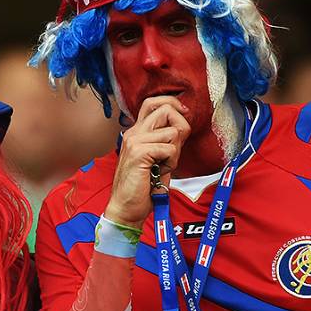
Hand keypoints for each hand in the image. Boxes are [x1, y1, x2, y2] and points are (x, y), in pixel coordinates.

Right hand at [104, 96, 189, 227]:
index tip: (184, 116)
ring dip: (176, 151)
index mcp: (136, 132)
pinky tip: (160, 171)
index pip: (152, 103)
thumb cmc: (143, 186)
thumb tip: (182, 125)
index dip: (172, 104)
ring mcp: (134, 141)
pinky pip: (170, 148)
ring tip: (164, 165)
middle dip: (181, 126)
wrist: (126, 207)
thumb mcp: (157, 157)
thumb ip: (165, 139)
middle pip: (165, 109)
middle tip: (176, 147)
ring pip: (172, 131)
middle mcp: (133, 132)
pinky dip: (171, 162)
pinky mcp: (139, 153)